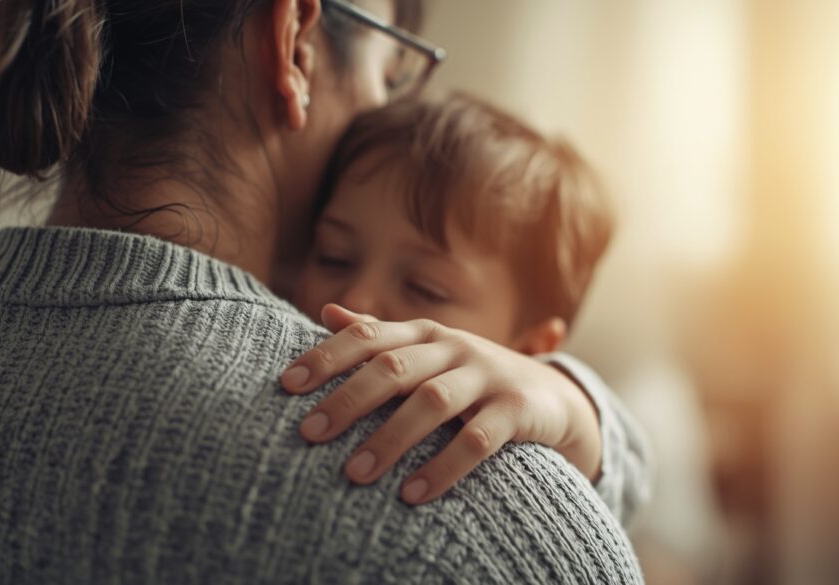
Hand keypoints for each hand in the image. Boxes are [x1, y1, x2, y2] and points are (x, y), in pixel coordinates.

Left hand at [280, 304, 602, 504]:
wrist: (552, 395)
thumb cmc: (472, 376)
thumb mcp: (428, 352)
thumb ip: (380, 336)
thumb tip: (327, 310)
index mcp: (425, 333)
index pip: (368, 337)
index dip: (326, 357)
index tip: (286, 385)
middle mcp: (454, 347)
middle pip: (394, 368)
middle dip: (348, 400)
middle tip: (308, 434)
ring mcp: (487, 376)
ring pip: (432, 402)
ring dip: (390, 439)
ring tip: (354, 473)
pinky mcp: (516, 409)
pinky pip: (477, 440)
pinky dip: (444, 467)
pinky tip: (412, 493)